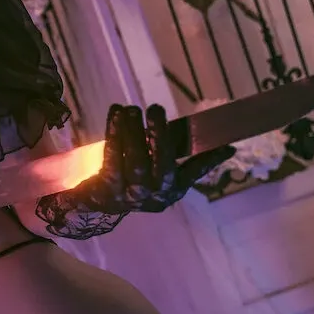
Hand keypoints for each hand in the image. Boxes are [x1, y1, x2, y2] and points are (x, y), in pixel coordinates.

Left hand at [35, 104, 234, 239]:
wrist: (87, 205)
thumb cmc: (127, 181)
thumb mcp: (157, 173)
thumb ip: (186, 160)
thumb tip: (226, 149)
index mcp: (169, 193)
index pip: (192, 174)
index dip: (208, 161)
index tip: (226, 146)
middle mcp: (152, 198)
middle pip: (162, 165)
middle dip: (160, 136)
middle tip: (155, 109)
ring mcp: (128, 198)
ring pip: (136, 161)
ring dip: (134, 131)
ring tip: (132, 108)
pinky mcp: (105, 191)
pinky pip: (112, 159)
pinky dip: (115, 134)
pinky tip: (116, 114)